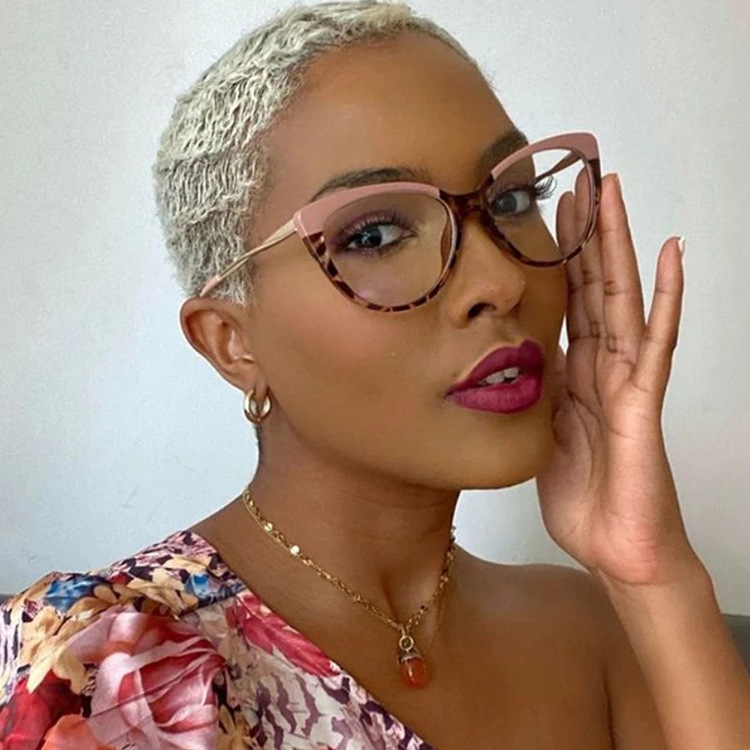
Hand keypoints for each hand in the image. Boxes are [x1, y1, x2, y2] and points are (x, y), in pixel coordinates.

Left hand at [535, 172, 700, 587]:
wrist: (617, 550)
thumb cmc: (585, 499)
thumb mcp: (540, 435)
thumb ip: (534, 394)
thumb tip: (512, 359)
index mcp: (574, 374)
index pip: (566, 300)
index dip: (558, 255)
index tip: (546, 209)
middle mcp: (602, 367)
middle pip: (593, 285)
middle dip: (585, 231)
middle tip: (578, 176)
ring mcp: (627, 380)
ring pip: (622, 298)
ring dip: (618, 244)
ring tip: (615, 192)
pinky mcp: (644, 403)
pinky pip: (657, 343)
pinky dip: (666, 298)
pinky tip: (673, 254)